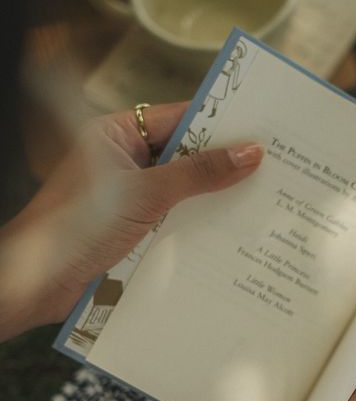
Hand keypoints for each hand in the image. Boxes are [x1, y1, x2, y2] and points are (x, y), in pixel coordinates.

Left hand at [0, 103, 262, 339]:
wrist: (39, 282)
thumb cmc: (78, 226)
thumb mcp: (147, 194)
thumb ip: (199, 172)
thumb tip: (249, 152)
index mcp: (116, 135)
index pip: (179, 118)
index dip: (219, 124)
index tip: (261, 131)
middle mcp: (123, 161)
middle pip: (184, 156)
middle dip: (223, 165)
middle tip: (271, 168)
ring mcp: (129, 197)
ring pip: (183, 191)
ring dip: (213, 199)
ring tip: (260, 200)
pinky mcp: (133, 229)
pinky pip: (175, 220)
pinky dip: (198, 225)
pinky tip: (230, 233)